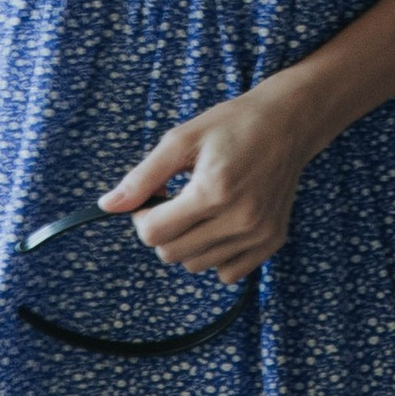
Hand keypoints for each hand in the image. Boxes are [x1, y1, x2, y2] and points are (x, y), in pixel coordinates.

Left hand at [101, 80, 322, 284]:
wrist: (288, 122)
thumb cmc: (232, 125)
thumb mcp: (181, 139)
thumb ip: (142, 176)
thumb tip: (106, 207)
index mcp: (213, 191)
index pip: (153, 233)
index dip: (142, 216)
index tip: (154, 196)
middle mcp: (239, 219)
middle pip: (171, 254)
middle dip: (163, 229)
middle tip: (175, 200)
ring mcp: (258, 234)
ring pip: (196, 265)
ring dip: (188, 243)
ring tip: (200, 208)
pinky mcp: (273, 241)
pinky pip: (227, 273)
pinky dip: (215, 255)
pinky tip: (221, 223)